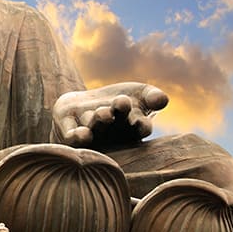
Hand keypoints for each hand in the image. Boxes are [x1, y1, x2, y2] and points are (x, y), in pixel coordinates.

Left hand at [52, 82, 168, 148]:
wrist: (84, 106)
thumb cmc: (118, 102)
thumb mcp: (139, 94)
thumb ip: (152, 96)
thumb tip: (163, 99)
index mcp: (131, 127)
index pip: (141, 128)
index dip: (142, 125)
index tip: (143, 120)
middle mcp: (112, 133)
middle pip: (116, 125)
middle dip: (119, 115)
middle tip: (121, 103)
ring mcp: (91, 132)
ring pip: (95, 128)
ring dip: (100, 121)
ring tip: (103, 113)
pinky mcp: (69, 131)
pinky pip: (72, 137)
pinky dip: (77, 136)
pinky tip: (83, 134)